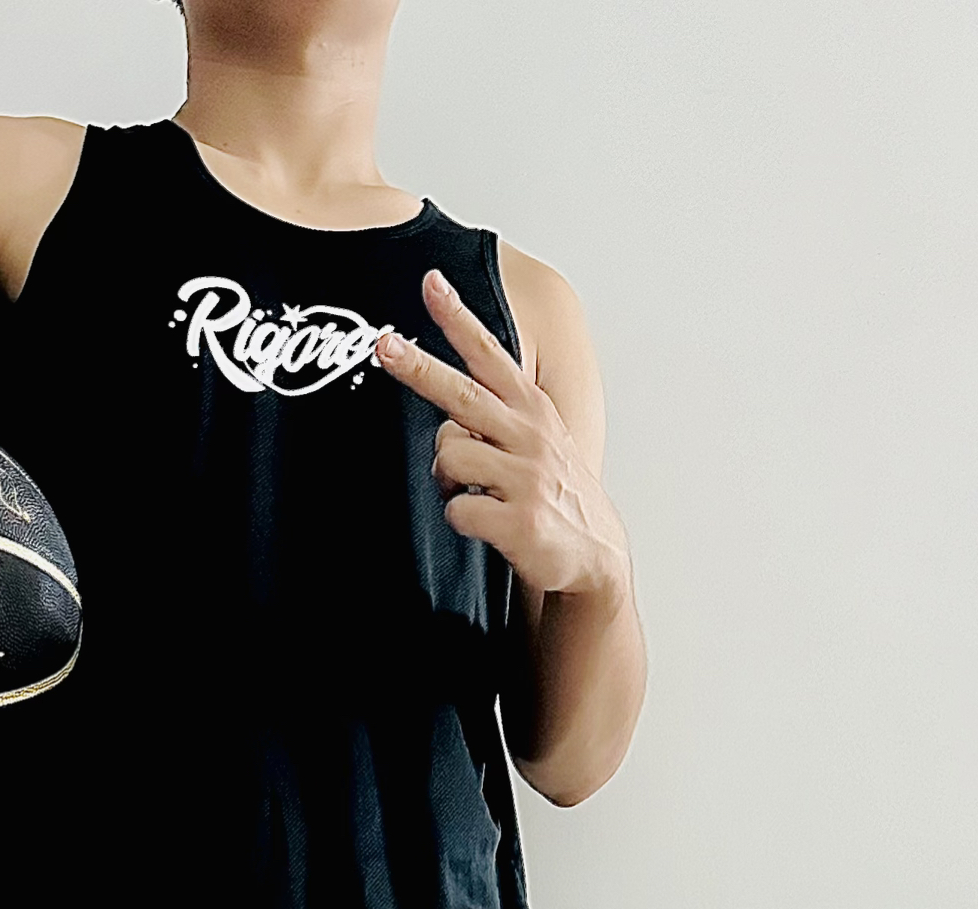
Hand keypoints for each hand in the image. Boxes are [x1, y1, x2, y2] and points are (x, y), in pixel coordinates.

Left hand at [378, 268, 631, 607]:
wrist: (595, 557)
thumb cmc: (555, 497)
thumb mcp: (538, 442)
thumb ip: (495, 419)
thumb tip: (445, 415)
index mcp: (532, 410)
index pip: (489, 355)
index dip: (457, 319)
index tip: (431, 283)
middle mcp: (530, 435)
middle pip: (460, 393)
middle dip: (417, 367)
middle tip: (382, 345)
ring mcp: (526, 477)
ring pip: (449, 456)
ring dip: (448, 479)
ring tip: (477, 493)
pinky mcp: (519, 520)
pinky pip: (458, 509)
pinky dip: (462, 519)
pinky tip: (488, 524)